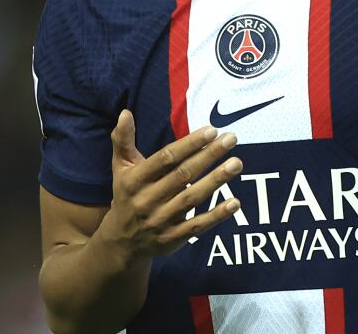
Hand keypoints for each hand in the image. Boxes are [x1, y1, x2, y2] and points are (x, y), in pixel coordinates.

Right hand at [93, 110, 242, 264]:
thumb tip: (125, 112)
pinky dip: (216, 215)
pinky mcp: (173, 239)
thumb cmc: (127, 196)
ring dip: (216, 180)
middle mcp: (147, 200)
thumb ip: (123, 141)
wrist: (120, 244)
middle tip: (232, 139)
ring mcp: (160, 221)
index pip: (165, 159)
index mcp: (135, 180)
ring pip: (192, 199)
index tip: (212, 130)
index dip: (189, 144)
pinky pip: (197, 226)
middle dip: (209, 156)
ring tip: (237, 163)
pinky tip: (235, 202)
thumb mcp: (121, 169)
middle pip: (183, 175)